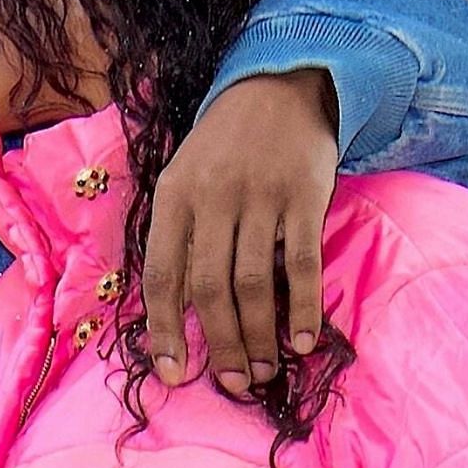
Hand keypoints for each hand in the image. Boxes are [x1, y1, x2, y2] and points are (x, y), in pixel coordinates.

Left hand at [140, 68, 337, 393]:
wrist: (280, 85)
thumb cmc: (225, 147)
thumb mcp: (184, 178)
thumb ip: (179, 237)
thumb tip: (176, 315)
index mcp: (173, 197)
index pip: (163, 275)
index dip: (165, 331)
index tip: (174, 374)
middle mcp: (212, 197)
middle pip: (209, 287)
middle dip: (220, 344)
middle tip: (234, 383)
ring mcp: (259, 196)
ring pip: (253, 283)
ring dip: (258, 336)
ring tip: (265, 370)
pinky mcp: (304, 194)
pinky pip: (301, 262)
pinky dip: (303, 306)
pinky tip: (304, 340)